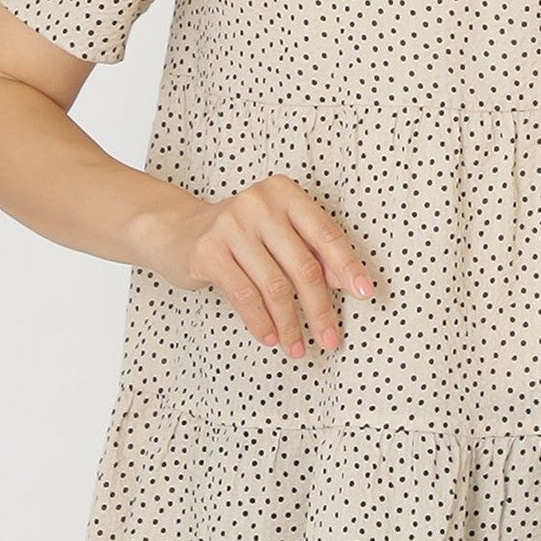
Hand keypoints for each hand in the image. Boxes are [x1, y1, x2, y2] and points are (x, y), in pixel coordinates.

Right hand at [144, 174, 376, 359]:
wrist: (176, 230)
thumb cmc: (239, 235)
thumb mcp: (277, 232)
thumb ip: (308, 249)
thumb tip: (345, 282)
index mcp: (284, 193)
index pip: (326, 234)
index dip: (348, 267)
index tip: (365, 294)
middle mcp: (260, 204)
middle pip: (303, 266)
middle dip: (320, 309)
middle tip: (330, 339)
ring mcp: (231, 226)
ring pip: (275, 286)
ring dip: (289, 324)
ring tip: (296, 347)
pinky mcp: (208, 251)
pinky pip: (244, 295)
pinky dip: (260, 321)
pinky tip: (269, 337)